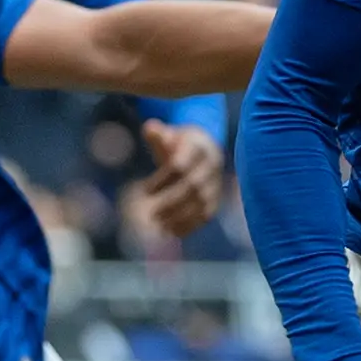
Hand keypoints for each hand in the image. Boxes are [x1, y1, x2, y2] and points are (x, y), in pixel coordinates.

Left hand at [127, 119, 225, 235]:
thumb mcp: (169, 134)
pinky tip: (172, 233)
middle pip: (191, 187)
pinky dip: (190, 225)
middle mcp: (210, 165)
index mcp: (198, 146)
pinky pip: (206, 214)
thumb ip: (158, 133)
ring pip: (201, 203)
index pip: (179, 166)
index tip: (144, 191)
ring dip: (180, 217)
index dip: (162, 180)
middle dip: (171, 202)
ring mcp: (216, 183)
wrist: (206, 148)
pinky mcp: (217, 198)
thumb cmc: (179, 142)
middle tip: (151, 215)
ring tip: (159, 226)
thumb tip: (149, 128)